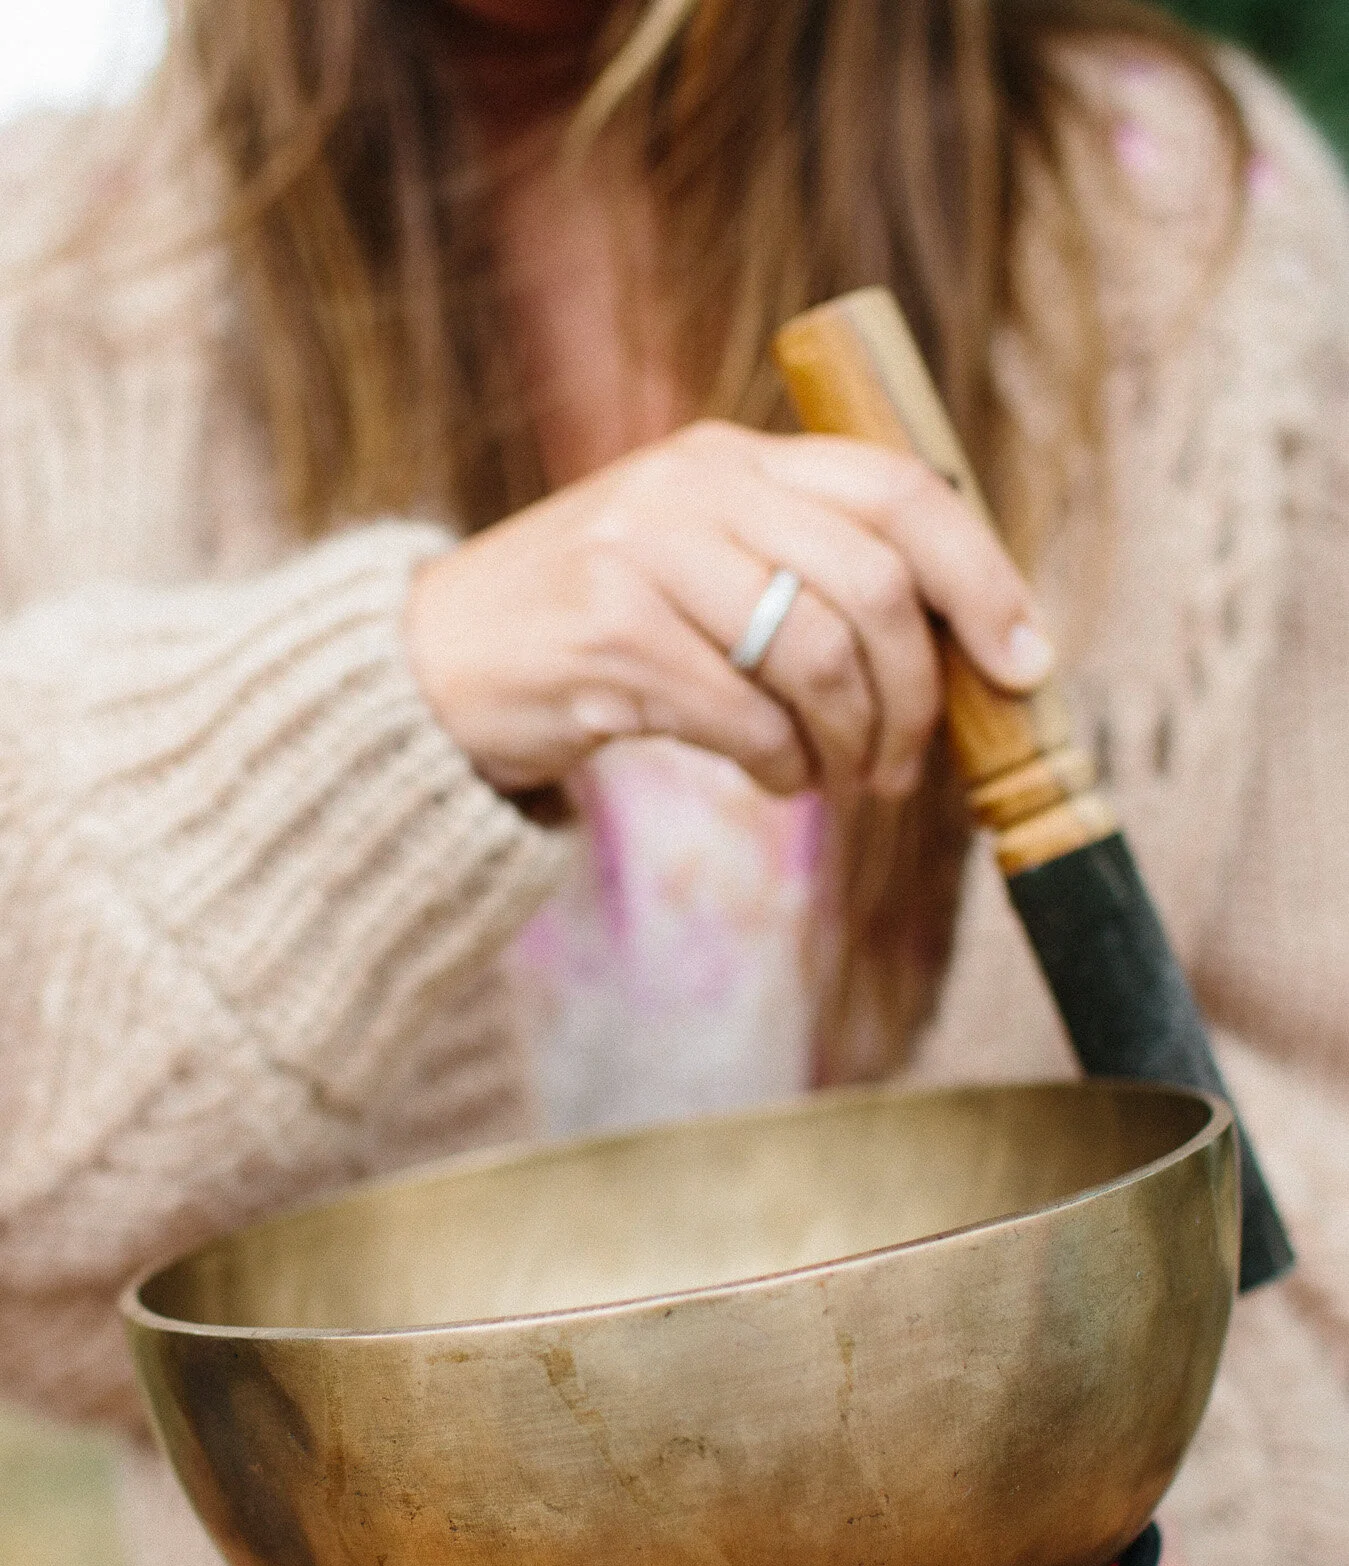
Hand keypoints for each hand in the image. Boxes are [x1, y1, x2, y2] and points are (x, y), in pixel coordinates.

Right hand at [406, 421, 1053, 800]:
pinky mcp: (611, 635)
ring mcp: (647, 553)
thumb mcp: (697, 560)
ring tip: (840, 777)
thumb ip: (803, 569)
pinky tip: (772, 777)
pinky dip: (783, 767)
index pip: (901, 490)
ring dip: (853, 742)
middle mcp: (695, 484)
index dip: (983, 578)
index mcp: (734, 455)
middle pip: (874, 585)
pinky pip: (749, 717)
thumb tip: (958, 646)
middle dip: (918, 695)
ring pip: (819, 657)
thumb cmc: (595, 626)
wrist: (436, 664)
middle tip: (907, 763)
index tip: (1026, 662)